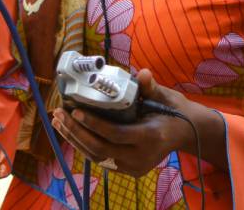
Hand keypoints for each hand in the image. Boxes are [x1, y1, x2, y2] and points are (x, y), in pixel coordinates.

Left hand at [50, 69, 196, 176]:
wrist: (185, 133)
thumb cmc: (173, 110)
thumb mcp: (165, 96)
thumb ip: (151, 87)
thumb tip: (143, 73)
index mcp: (150, 138)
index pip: (116, 134)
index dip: (94, 124)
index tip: (76, 110)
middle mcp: (141, 157)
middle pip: (101, 148)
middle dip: (76, 131)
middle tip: (59, 113)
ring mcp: (134, 167)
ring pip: (97, 156)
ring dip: (75, 139)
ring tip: (58, 121)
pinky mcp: (128, 170)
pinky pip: (101, 159)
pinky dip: (84, 146)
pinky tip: (70, 131)